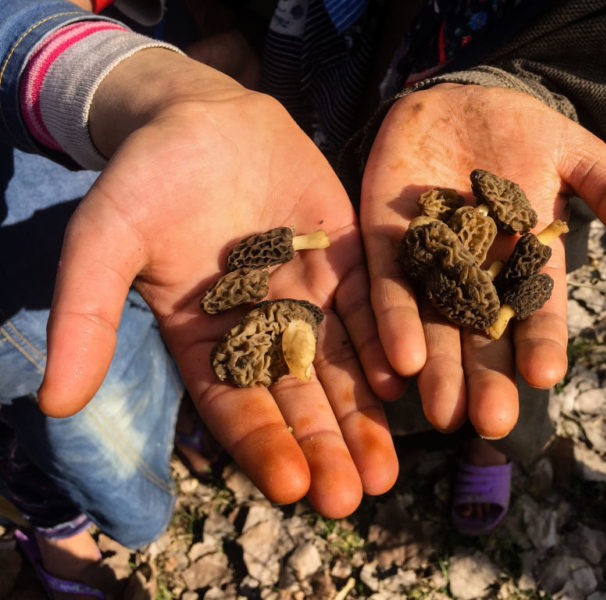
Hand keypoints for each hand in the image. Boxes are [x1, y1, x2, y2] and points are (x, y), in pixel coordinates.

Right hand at [37, 49, 402, 517]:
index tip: (290, 486)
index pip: (237, 406)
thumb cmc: (144, 179)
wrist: (201, 114)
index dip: (262, 446)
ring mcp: (310, 296)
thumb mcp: (105, 242)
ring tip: (385, 467)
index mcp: (206, 341)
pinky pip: (371, 304)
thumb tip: (54, 403)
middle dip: (325, 447)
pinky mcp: (347, 259)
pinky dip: (386, 339)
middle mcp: (263, 329)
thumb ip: (87, 317)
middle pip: (298, 399)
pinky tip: (402, 377)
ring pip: (342, 365)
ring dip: (364, 414)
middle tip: (352, 497)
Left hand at [360, 84, 605, 437]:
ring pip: (434, 324)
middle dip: (485, 378)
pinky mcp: (388, 243)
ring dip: (438, 369)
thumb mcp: (575, 153)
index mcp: (524, 264)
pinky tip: (400, 361)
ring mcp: (430, 263)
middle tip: (488, 422)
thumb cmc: (522, 130)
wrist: (459, 97)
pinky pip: (388, 286)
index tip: (545, 377)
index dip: (541, 344)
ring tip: (444, 413)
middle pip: (481, 335)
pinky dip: (394, 321)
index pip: (536, 313)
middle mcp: (476, 276)